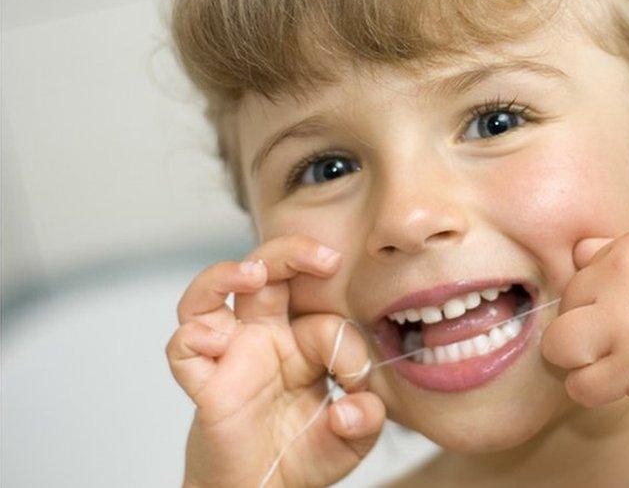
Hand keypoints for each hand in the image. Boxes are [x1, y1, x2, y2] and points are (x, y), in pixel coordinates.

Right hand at [166, 235, 383, 487]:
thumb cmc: (304, 455)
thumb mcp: (353, 437)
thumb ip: (367, 418)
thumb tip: (352, 408)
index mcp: (303, 341)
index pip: (325, 319)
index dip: (348, 346)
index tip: (358, 382)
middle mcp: (264, 337)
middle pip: (266, 271)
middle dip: (293, 252)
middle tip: (327, 257)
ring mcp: (230, 355)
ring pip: (210, 293)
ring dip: (227, 273)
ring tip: (253, 273)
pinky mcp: (204, 382)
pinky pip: (183, 347)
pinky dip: (192, 335)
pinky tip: (215, 339)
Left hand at [541, 225, 628, 408]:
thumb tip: (581, 255)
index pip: (581, 268)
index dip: (599, 296)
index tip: (625, 314)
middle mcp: (621, 274)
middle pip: (567, 303)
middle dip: (587, 325)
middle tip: (622, 342)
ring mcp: (624, 319)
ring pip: (558, 345)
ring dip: (577, 359)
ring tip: (608, 364)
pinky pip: (580, 384)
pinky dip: (593, 390)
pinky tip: (621, 385)